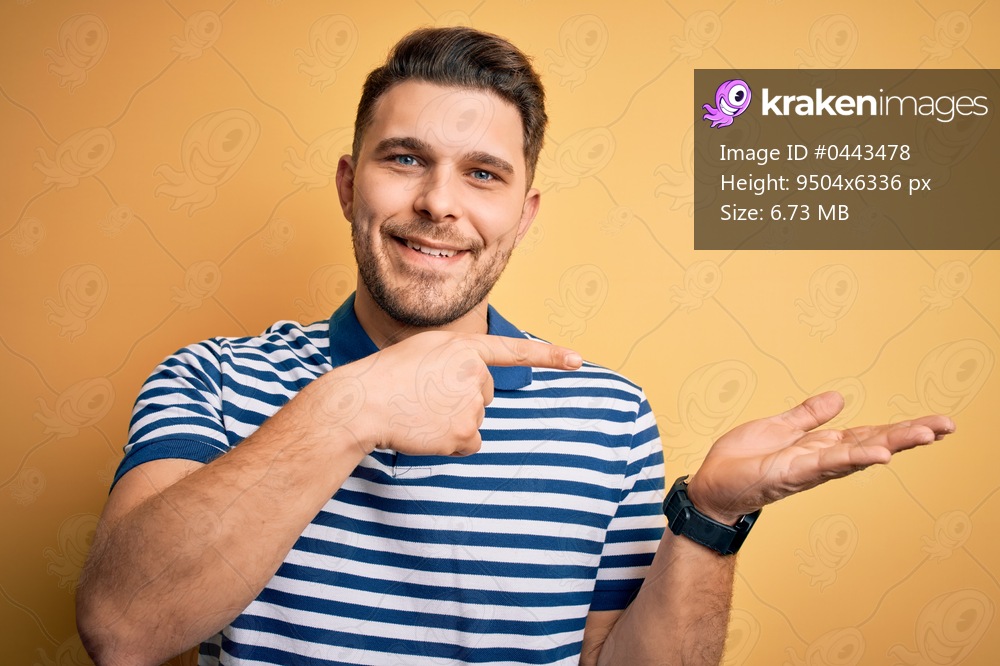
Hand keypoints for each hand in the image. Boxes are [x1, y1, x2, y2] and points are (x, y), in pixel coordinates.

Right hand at [342, 331, 581, 456]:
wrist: (363, 402)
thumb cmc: (386, 376)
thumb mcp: (424, 350)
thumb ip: (455, 359)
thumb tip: (476, 390)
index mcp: (464, 347)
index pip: (513, 351)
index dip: (548, 356)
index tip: (578, 360)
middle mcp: (474, 373)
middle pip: (484, 394)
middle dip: (460, 398)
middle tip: (424, 397)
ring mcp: (471, 404)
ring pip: (474, 420)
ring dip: (451, 421)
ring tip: (419, 412)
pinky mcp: (466, 433)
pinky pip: (470, 444)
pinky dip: (452, 443)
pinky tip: (427, 432)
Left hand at [685, 391, 955, 523]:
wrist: (711, 486)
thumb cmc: (741, 460)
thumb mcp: (778, 427)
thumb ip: (807, 416)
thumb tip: (838, 398)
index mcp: (820, 446)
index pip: (869, 435)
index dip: (902, 428)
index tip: (937, 422)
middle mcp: (821, 460)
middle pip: (873, 444)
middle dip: (909, 436)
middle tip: (946, 426)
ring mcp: (808, 468)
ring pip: (857, 454)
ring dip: (891, 445)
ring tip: (924, 435)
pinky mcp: (789, 473)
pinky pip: (825, 464)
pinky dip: (851, 458)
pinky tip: (877, 454)